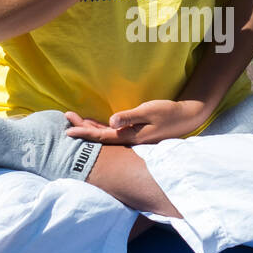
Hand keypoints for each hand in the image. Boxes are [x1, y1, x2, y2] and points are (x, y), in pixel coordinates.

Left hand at [64, 99, 207, 144]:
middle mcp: (128, 140)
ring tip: (75, 120)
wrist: (186, 117)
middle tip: (67, 117)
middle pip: (101, 136)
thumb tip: (111, 121)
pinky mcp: (135, 133)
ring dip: (90, 127)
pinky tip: (94, 123)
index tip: (69, 130)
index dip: (85, 132)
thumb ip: (130, 117)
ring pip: (106, 134)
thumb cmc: (168, 113)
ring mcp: (132, 137)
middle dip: (83, 127)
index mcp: (130, 137)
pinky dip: (101, 127)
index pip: (102, 136)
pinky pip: (113, 132)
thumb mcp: (149, 111)